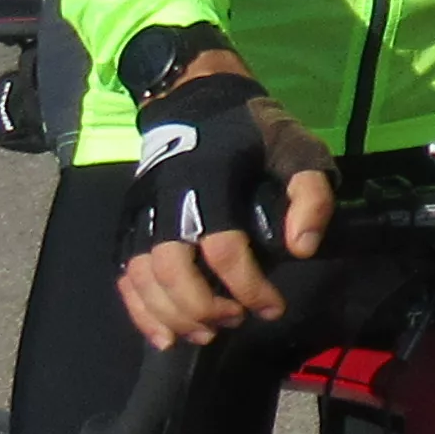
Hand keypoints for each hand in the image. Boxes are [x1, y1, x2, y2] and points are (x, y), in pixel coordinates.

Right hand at [114, 64, 332, 350]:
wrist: (196, 97)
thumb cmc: (254, 130)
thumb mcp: (297, 147)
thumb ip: (310, 194)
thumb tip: (303, 248)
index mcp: (208, 176)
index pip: (222, 245)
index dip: (249, 285)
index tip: (273, 306)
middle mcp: (166, 195)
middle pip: (171, 266)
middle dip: (204, 305)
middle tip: (237, 319)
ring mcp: (142, 209)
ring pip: (142, 274)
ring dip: (172, 313)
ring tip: (207, 332)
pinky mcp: (130, 220)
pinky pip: (124, 271)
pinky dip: (139, 309)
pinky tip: (164, 335)